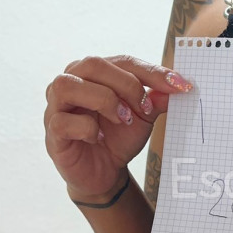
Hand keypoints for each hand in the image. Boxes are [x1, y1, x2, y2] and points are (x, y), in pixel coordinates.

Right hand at [44, 54, 191, 200]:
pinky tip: (99, 138)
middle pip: (93, 64)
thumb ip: (157, 99)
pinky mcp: (52, 131)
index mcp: (95, 72)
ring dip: (102, 100)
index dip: (153, 72)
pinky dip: (86, 128)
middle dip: (126, 84)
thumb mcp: (144, 117)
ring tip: (122, 119)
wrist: (105, 171)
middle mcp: (72, 81)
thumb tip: (177, 86)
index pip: (124, 61)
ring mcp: (56, 106)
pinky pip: (62, 121)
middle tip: (145, 108)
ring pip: (68, 85)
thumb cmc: (119, 137)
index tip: (181, 85)